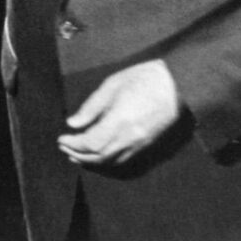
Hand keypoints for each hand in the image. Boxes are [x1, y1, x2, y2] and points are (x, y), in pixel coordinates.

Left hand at [57, 59, 180, 165]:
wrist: (178, 85)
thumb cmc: (145, 78)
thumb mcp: (113, 84)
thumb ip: (92, 106)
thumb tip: (73, 122)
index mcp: (119, 121)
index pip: (90, 142)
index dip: (73, 143)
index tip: (61, 138)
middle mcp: (129, 138)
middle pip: (98, 156)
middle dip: (78, 154)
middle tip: (64, 147)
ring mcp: (139, 144)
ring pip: (110, 162)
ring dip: (90, 161)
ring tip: (75, 156)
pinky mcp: (147, 145)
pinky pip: (122, 161)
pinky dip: (106, 162)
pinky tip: (98, 156)